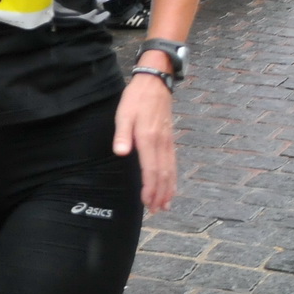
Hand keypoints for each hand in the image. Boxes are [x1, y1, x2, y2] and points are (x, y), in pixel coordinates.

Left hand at [113, 71, 176, 212]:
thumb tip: (120, 152)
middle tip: (155, 211)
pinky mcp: (169, 139)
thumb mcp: (123, 113)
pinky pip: (173, 163)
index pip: (150, 169)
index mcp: (148, 138)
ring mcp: (167, 142)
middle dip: (159, 194)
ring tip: (164, 205)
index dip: (149, 188)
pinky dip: (173, 178)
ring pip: (170, 170)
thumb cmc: (136, 99)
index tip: (146, 202)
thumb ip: (122, 134)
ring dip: (168, 190)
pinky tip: (171, 186)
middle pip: (163, 174)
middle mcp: (161, 143)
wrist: (154, 83)